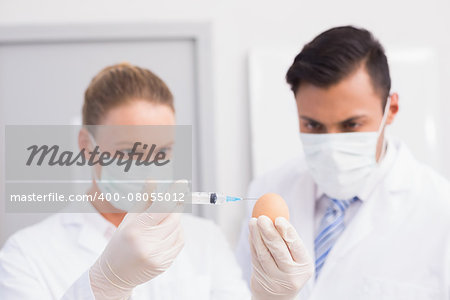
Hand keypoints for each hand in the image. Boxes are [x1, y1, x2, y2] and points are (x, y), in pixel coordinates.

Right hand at [89, 183, 185, 299]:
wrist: (115, 274)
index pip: (160, 208)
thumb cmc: (121, 242)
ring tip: (160, 224)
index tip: (182, 183)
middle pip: (173, 217)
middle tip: (173, 200)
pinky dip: (176, 233)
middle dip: (175, 206)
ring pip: (178, 229)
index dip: (173, 194)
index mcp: (135, 229)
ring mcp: (157, 256)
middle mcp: (147, 244)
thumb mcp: (128, 219)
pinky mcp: (165, 263)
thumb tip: (153, 180)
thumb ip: (143, 200)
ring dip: (174, 221)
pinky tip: (164, 235)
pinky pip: (179, 241)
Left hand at [249, 216, 313, 299]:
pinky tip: (251, 233)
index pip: (296, 246)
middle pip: (278, 250)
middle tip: (262, 218)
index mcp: (304, 265)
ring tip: (252, 222)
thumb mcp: (295, 257)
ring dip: (256, 236)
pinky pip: (255, 258)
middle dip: (269, 232)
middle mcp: (292, 275)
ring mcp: (275, 279)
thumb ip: (288, 239)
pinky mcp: (261, 279)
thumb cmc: (288, 268)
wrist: (278, 296)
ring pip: (264, 254)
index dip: (287, 231)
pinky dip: (252, 244)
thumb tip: (275, 213)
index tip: (278, 218)